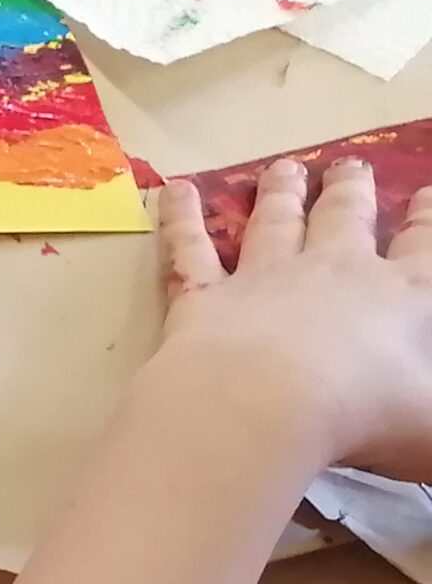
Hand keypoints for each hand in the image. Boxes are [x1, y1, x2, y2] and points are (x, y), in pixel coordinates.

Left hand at [154, 158, 431, 477]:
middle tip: (350, 165)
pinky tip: (177, 189)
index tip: (426, 195)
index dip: (427, 222)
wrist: (266, 407)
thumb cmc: (367, 418)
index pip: (425, 251)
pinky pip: (191, 248)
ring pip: (275, 221)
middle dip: (351, 191)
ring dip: (281, 192)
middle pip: (346, 218)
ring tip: (283, 167)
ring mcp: (266, 278)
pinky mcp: (206, 295)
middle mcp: (335, 273)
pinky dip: (182, 216)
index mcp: (404, 300)